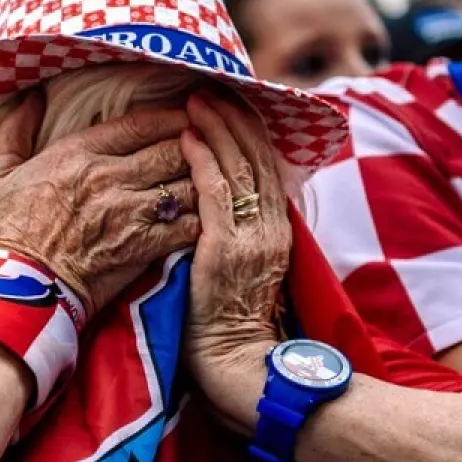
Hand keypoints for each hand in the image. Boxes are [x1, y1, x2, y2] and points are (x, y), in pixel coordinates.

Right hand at [0, 90, 200, 314]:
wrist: (16, 290)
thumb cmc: (5, 234)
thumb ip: (17, 131)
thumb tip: (31, 97)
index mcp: (77, 153)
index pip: (139, 124)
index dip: (169, 117)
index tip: (186, 115)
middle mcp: (108, 177)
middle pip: (171, 150)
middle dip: (195, 146)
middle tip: (209, 146)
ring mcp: (129, 212)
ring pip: (186, 184)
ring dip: (203, 182)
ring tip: (215, 182)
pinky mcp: (143, 247)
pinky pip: (188, 225)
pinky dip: (202, 219)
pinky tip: (210, 219)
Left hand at [180, 92, 289, 429]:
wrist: (239, 373)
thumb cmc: (227, 332)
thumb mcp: (239, 275)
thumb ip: (233, 240)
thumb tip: (211, 213)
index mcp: (274, 234)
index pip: (264, 171)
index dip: (247, 135)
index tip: (228, 106)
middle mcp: (270, 230)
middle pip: (257, 159)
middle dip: (233, 120)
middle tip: (208, 88)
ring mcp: (252, 239)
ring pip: (239, 168)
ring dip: (216, 128)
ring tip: (194, 98)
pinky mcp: (229, 250)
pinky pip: (217, 193)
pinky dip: (203, 160)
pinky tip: (186, 136)